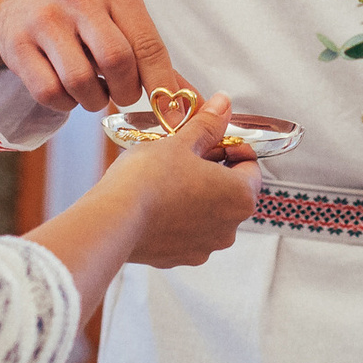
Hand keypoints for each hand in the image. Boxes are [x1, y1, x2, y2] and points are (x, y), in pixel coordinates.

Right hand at [0, 0, 182, 113]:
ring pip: (81, 81)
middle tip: (122, 95)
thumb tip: (193, 102)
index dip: (162, 86)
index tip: (170, 113)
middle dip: (125, 92)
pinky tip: (68, 91)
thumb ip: (153, 59)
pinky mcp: (17, 44)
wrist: (20, 0)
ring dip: (94, 100)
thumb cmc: (84, 18)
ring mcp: (46, 19)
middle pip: (117, 62)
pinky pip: (50, 92)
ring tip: (94, 91)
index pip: (148, 45)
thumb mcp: (120, 21)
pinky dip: (65, 104)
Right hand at [94, 92, 260, 266]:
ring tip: (167, 177)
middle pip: (230, 191)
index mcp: (240, 197)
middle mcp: (229, 228)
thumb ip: (208, 124)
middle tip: (186, 153)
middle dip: (213, 171)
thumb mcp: (181, 142)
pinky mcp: (178, 258)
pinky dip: (177, 217)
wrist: (112, 220)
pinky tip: (156, 202)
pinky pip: (186, 232)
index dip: (231, 147)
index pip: (250, 166)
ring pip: (208, 213)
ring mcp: (204, 247)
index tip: (210, 139)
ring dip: (195, 195)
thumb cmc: (149, 180)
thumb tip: (224, 104)